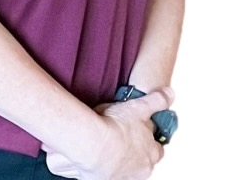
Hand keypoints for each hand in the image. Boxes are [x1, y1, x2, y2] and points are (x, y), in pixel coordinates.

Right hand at [44, 90, 171, 179]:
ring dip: (121, 161)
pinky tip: (96, 161)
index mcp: (151, 151)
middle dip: (135, 153)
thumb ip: (156, 101)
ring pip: (128, 170)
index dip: (149, 140)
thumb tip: (170, 93)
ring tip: (107, 149)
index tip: (139, 133)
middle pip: (144, 161)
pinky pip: (109, 176)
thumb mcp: (139, 108)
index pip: (156, 148)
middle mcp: (143, 167)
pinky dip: (105, 170)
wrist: (95, 144)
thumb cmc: (116, 127)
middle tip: (121, 140)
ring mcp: (127, 176)